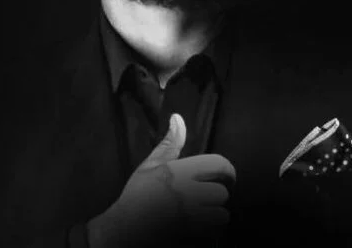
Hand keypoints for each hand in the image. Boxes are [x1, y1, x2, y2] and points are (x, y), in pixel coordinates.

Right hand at [87, 113, 235, 247]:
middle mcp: (189, 194)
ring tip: (201, 214)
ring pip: (221, 216)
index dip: (228, 171)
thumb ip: (170, 143)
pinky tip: (195, 229)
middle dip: (216, 197)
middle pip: (222, 194)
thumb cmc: (137, 196)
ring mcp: (191, 219)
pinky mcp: (191, 237)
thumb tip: (178, 117)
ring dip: (215, 216)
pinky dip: (208, 232)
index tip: (226, 177)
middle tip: (205, 198)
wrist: (123, 231)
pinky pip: (213, 235)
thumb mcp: (151, 165)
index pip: (220, 165)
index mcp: (182, 173)